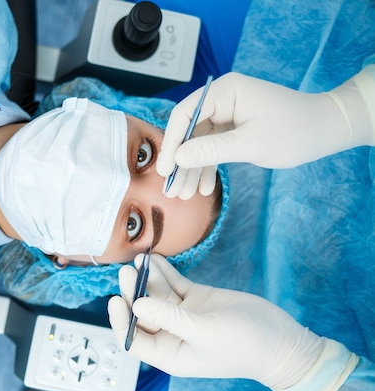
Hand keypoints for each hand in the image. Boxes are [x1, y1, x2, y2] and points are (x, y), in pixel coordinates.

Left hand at [108, 255, 324, 390]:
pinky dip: (164, 272)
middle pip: (142, 313)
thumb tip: (136, 305)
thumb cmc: (245, 344)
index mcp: (170, 354)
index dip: (121, 321)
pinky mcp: (196, 299)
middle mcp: (172, 335)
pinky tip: (153, 258)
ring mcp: (183, 315)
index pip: (134, 339)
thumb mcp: (204, 331)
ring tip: (139, 259)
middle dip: (133, 292)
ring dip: (147, 278)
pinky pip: (173, 284)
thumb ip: (169, 318)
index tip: (115, 300)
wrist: (282, 340)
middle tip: (127, 270)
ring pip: (156, 295)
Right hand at [157, 71, 372, 195]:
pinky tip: (204, 188)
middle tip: (172, 190)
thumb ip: (211, 150)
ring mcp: (227, 112)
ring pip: (199, 142)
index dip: (172, 143)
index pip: (185, 114)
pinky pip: (213, 146)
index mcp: (225, 91)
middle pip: (189, 130)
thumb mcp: (251, 144)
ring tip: (185, 195)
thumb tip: (178, 157)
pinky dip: (208, 166)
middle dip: (181, 162)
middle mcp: (222, 98)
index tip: (165, 170)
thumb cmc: (295, 132)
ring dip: (192, 169)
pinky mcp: (233, 126)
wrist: (327, 130)